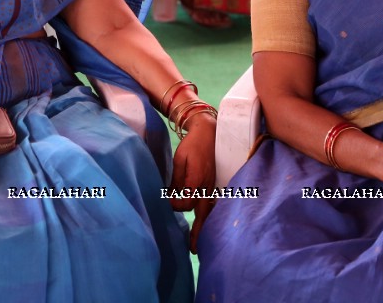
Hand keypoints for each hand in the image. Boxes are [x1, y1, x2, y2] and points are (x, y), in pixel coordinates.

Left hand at [169, 113, 217, 251]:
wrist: (209, 131)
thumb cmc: (192, 145)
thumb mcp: (179, 160)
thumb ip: (177, 180)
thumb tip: (171, 198)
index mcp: (197, 180)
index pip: (186, 204)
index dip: (174, 206)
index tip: (167, 202)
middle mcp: (207, 186)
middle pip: (203, 214)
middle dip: (198, 232)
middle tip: (193, 250)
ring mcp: (213, 186)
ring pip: (210, 212)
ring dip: (205, 227)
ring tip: (199, 242)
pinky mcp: (215, 184)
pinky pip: (214, 205)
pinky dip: (210, 217)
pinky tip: (206, 223)